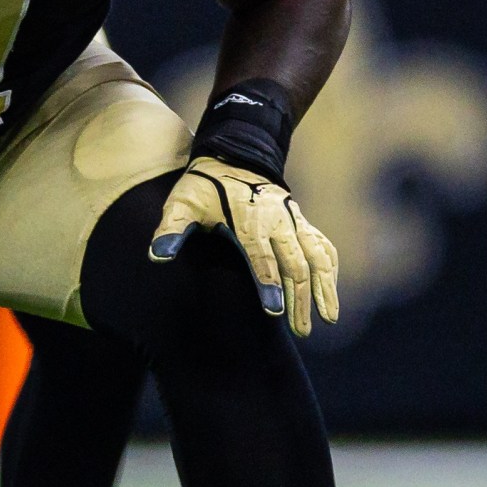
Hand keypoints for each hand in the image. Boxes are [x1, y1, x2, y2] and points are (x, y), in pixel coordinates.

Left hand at [148, 156, 338, 336]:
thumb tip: (157, 256)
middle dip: (300, 299)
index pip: (262, 257)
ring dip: (324, 287)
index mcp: (248, 221)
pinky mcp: (301, 221)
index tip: (275, 312)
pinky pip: (323, 245)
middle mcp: (277, 221)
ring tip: (329, 317)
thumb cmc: (203, 186)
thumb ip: (171, 229)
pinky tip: (330, 291)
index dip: (268, 284)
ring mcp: (293, 220)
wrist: (232, 155)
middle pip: (295, 263)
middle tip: (301, 331)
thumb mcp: (182, 203)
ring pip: (317, 256)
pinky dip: (330, 268)